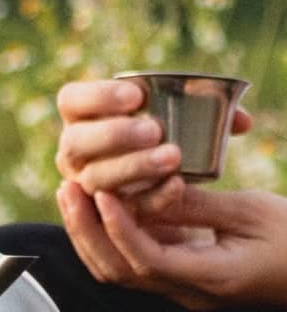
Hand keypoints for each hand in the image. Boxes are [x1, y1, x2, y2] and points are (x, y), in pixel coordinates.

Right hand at [55, 79, 250, 203]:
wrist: (167, 186)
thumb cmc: (166, 139)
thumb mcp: (176, 117)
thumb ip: (204, 112)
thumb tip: (240, 121)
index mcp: (81, 118)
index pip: (70, 101)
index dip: (97, 98)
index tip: (138, 96)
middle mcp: (73, 153)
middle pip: (74, 143)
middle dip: (113, 135)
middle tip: (155, 130)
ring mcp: (85, 186)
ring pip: (94, 180)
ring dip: (132, 167)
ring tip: (171, 157)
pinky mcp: (106, 215)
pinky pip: (124, 208)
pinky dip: (152, 197)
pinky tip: (177, 185)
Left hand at [56, 180, 286, 309]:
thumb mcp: (253, 212)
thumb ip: (200, 205)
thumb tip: (151, 188)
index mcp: (211, 279)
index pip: (148, 261)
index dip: (119, 229)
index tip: (101, 194)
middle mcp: (187, 293)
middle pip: (120, 271)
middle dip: (88, 232)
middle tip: (68, 189)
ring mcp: (180, 290)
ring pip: (118, 270)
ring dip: (90, 235)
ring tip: (71, 194)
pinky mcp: (177, 277)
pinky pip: (131, 261)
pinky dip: (109, 236)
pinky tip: (96, 205)